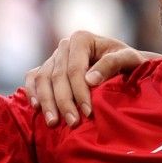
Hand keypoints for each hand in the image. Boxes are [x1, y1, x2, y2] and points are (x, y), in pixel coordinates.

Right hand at [23, 32, 155, 126]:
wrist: (121, 65)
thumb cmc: (127, 63)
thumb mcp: (129, 59)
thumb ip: (112, 64)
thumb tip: (90, 79)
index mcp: (81, 39)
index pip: (75, 69)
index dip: (80, 92)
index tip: (88, 112)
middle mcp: (63, 46)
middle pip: (57, 76)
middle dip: (64, 102)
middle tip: (73, 123)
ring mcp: (52, 57)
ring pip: (42, 80)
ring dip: (46, 103)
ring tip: (53, 123)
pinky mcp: (45, 68)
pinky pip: (32, 80)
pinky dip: (32, 93)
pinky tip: (37, 108)